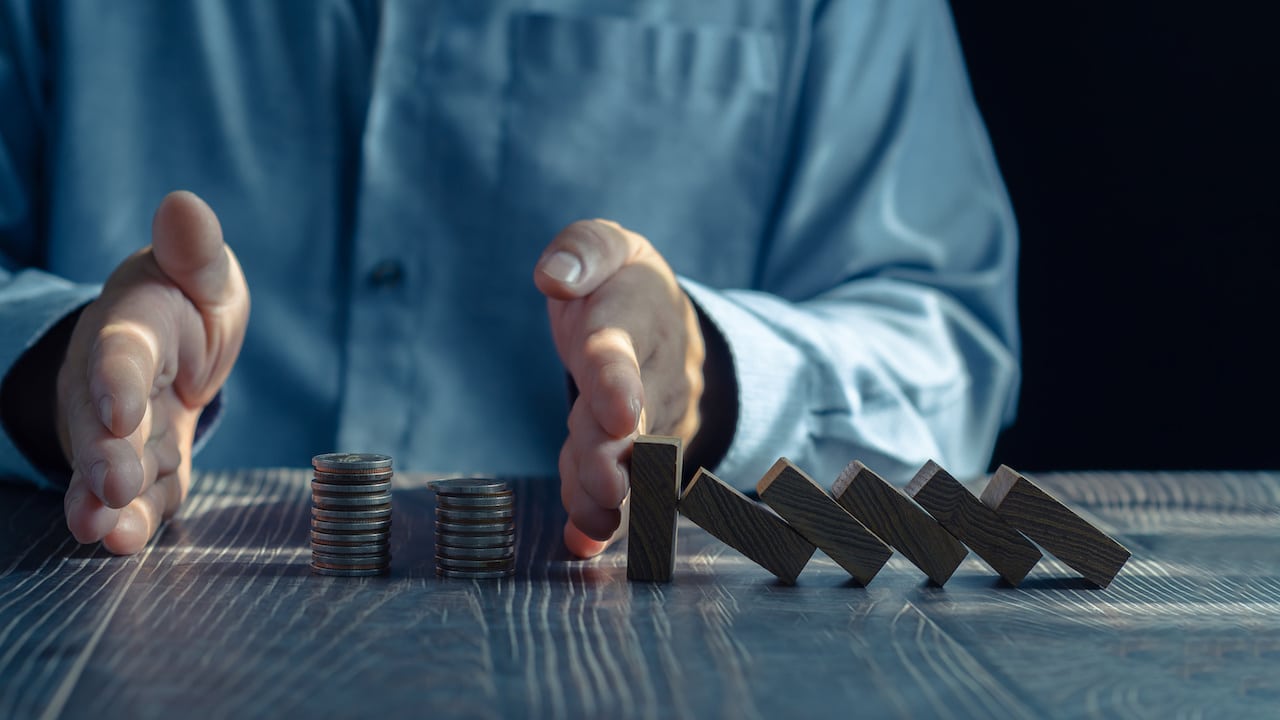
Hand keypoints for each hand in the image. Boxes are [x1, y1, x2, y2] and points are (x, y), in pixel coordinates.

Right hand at [58, 191, 248, 553]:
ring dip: (108, 504)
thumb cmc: (187, 302)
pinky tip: (128, 543)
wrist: (176, 345)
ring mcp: (123, 432)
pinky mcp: (144, 466)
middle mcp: (114, 386)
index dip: (116, 380)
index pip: (121, 353)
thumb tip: (184, 204)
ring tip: (106, 534)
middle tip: (112, 488)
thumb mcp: (200, 272)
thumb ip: (194, 251)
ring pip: (111, 470)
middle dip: (105, 457)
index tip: (119, 407)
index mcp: (133, 328)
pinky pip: (141, 496)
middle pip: (103, 424)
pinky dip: (136, 521)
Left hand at [534, 220, 704, 557]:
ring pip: (630, 461)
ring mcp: (654, 419)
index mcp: (637, 317)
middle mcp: (653, 374)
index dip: (618, 382)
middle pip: (632, 419)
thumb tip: (553, 277)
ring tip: (593, 522)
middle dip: (615, 454)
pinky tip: (584, 541)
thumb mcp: (610, 246)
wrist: (669, 324)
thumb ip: (584, 250)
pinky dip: (605, 517)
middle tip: (604, 487)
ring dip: (612, 493)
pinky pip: (624, 484)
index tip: (617, 413)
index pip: (621, 349)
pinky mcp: (642, 454)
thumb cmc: (623, 284)